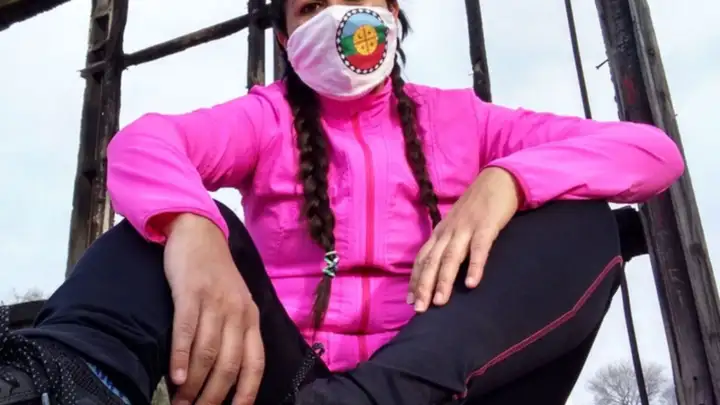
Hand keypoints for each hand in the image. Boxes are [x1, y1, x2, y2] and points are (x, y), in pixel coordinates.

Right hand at [163, 214, 264, 404]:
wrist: (199, 233)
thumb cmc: (215, 275)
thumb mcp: (234, 303)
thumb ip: (233, 334)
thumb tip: (221, 377)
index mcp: (251, 318)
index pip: (255, 364)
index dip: (245, 394)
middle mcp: (238, 312)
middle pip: (229, 365)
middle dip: (213, 396)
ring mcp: (215, 302)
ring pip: (207, 353)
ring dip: (193, 384)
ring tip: (180, 403)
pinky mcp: (191, 292)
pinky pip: (187, 330)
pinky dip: (180, 357)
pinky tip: (174, 377)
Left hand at [409, 167, 521, 312]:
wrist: (497, 180)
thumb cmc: (477, 207)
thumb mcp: (458, 225)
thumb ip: (450, 243)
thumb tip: (441, 269)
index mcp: (441, 232)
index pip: (423, 259)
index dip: (416, 280)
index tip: (410, 301)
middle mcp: (448, 231)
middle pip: (432, 262)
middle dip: (424, 286)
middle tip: (420, 310)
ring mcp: (466, 228)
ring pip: (450, 258)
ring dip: (443, 281)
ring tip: (440, 303)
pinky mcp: (486, 226)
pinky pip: (480, 249)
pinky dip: (474, 266)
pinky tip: (472, 284)